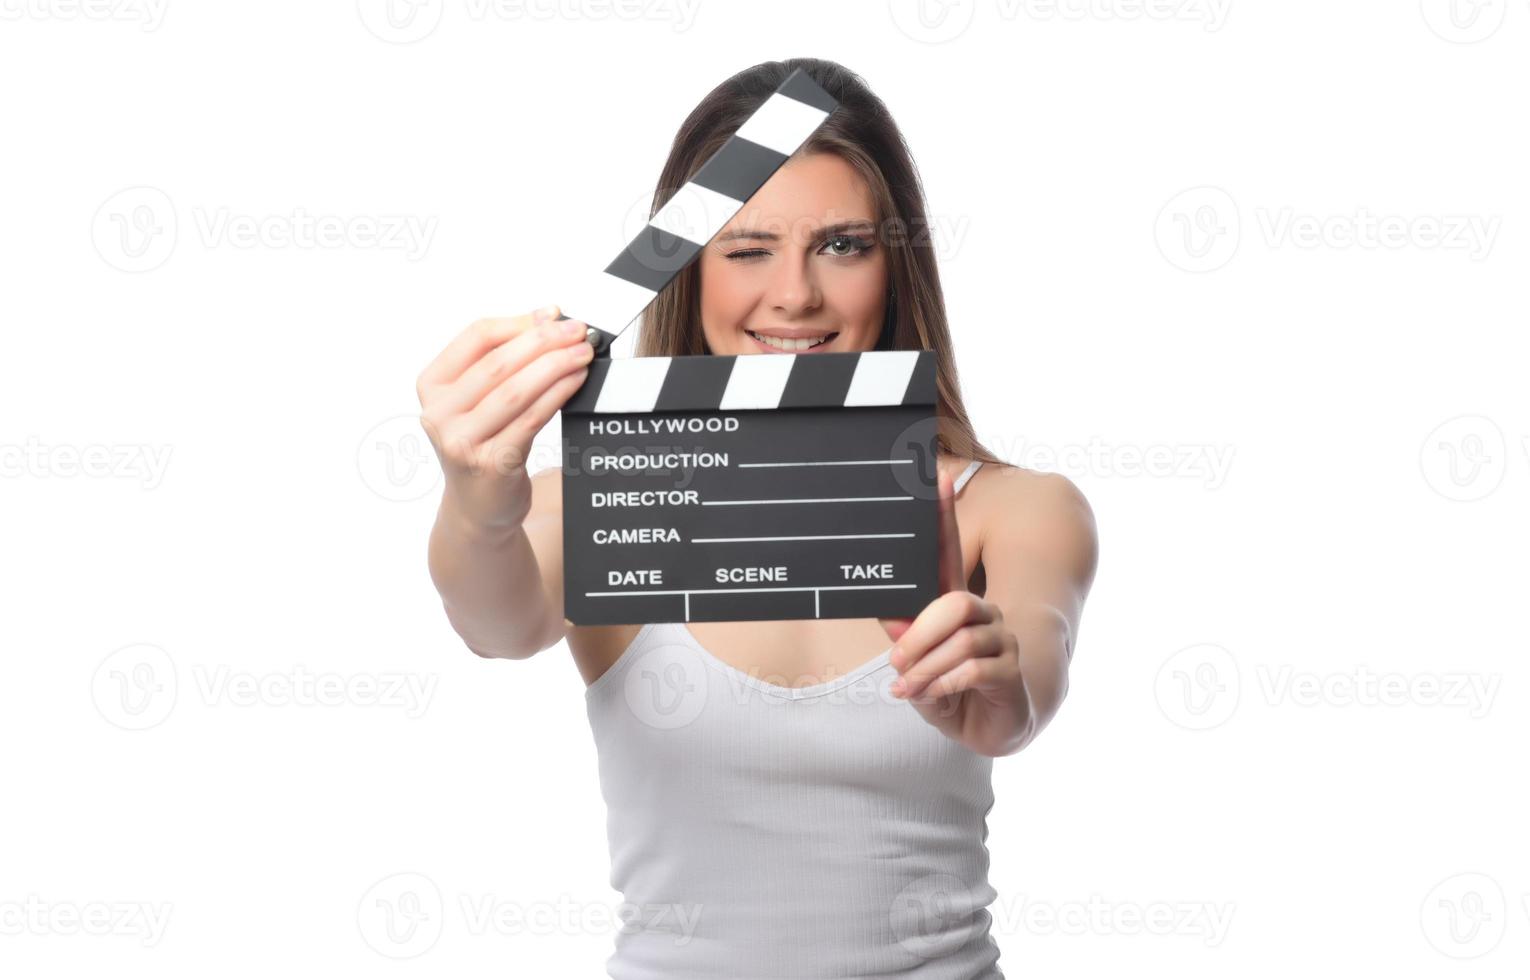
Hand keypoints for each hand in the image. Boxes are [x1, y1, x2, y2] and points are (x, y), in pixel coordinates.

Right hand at [415, 306, 594, 530]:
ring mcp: (461, 441)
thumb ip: (503, 361)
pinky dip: (557, 395)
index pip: (476, 337)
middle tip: (578, 331)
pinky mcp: (490, 463)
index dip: (519, 322)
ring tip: (582, 353)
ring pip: (516, 390)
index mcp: (433, 385)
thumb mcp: (479, 400)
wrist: (478, 507)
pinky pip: (531, 419)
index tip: (553, 314)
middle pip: (498, 363)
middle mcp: (439, 413)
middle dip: (544, 341)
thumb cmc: (483, 443)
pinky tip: (576, 381)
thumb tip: (546, 318)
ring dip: (556, 366)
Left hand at [878, 465, 1033, 756]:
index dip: (944, 516)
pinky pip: (974, 670)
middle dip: (917, 637)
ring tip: (914, 690)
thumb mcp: (914, 665)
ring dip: (927, 670)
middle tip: (897, 666)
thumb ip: (904, 639)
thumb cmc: (949, 691)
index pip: (949, 552)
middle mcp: (984, 614)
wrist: (986, 730)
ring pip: (960, 640)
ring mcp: (1002, 640)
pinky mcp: (1012, 671)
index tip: (938, 478)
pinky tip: (935, 698)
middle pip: (953, 603)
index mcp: (955, 605)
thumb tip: (890, 617)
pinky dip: (944, 687)